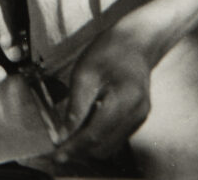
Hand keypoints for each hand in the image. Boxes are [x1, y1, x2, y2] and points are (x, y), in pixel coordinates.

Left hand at [53, 29, 152, 163]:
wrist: (135, 42)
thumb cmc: (108, 52)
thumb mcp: (84, 74)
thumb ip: (76, 107)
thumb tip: (64, 133)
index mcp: (124, 101)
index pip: (95, 134)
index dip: (74, 147)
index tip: (57, 155)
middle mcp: (137, 114)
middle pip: (104, 145)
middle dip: (81, 147)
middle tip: (59, 142)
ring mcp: (140, 117)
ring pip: (111, 144)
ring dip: (90, 143)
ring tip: (71, 130)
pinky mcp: (138, 117)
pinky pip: (117, 135)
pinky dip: (100, 135)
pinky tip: (87, 121)